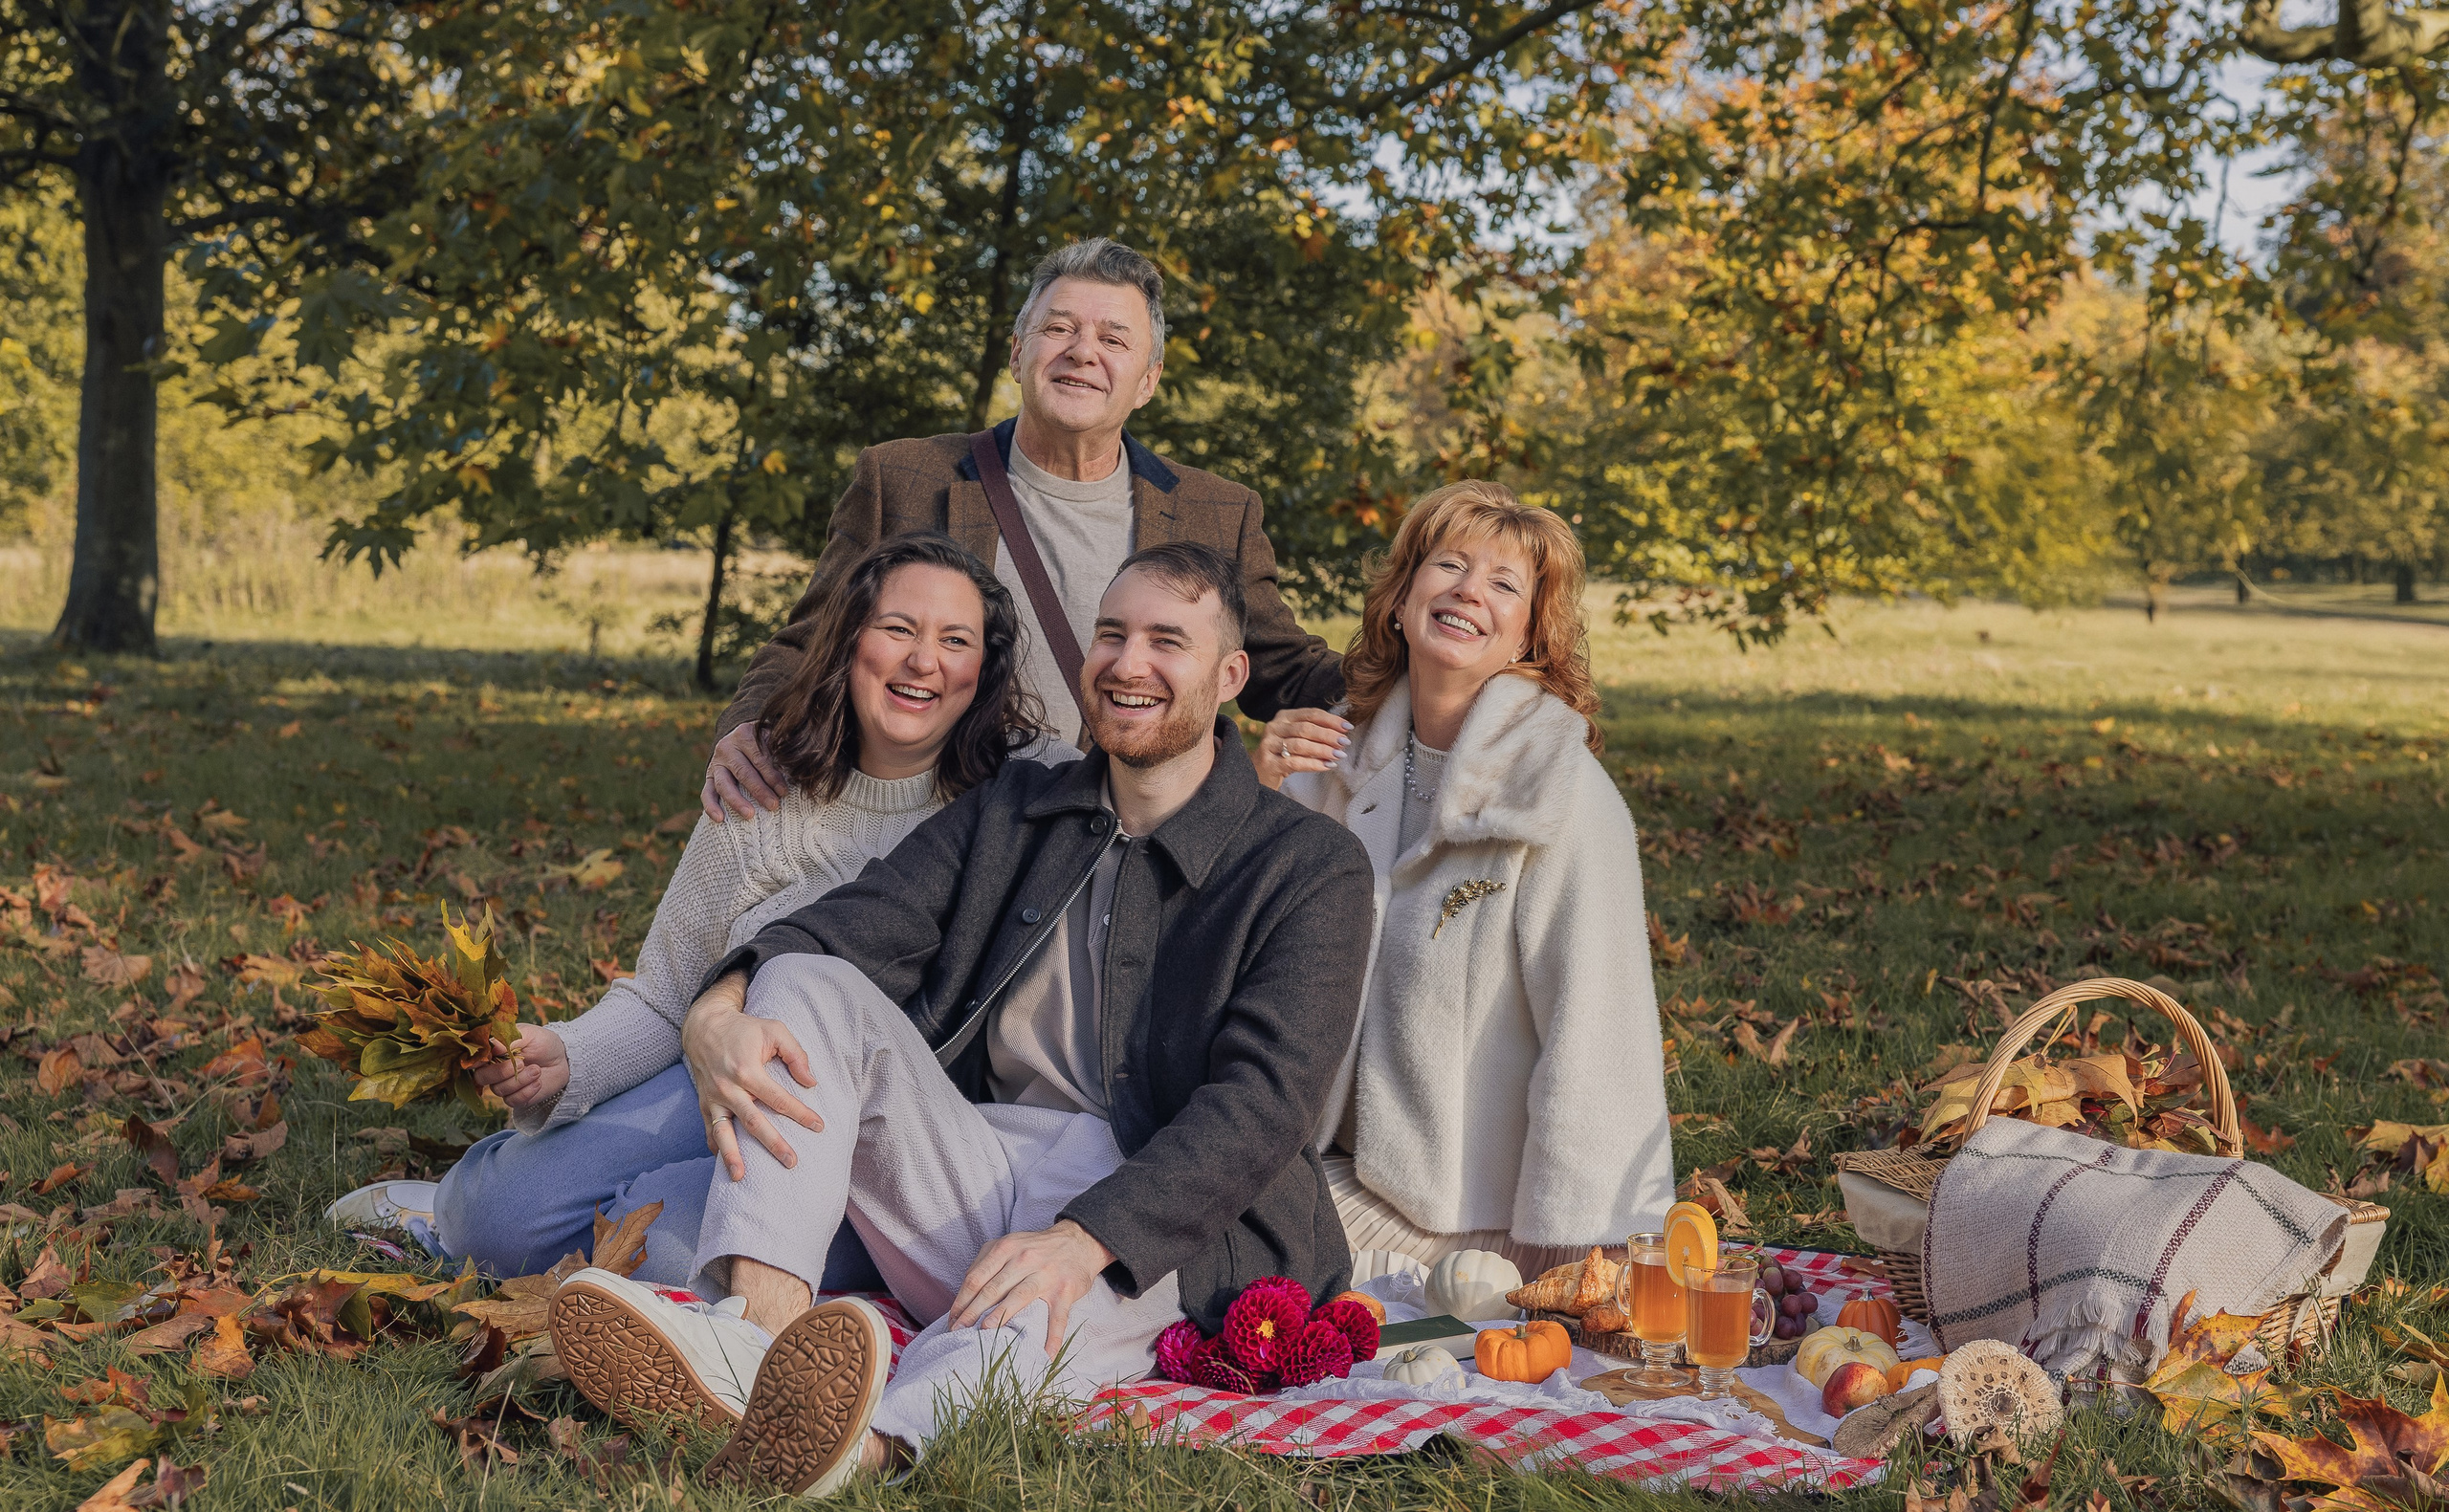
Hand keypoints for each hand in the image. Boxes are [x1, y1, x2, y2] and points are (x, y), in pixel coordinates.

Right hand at [473, 1025, 568, 1111]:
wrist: (563, 1058)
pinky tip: (538, 1082)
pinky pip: (512, 1101)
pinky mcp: (516, 1098)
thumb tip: (492, 1047)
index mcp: (492, 1052)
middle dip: (500, 1072)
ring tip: (537, 1069)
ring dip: (520, 1080)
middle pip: (481, 1078)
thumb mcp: (528, 1034)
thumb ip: (508, 1040)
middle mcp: (493, 1070)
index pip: (474, 1059)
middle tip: (522, 1063)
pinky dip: (526, 1092)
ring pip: (499, 1090)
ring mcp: (504, 1085)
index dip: (477, 1061)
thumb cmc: (542, 1042)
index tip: (488, 1058)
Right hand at [680, 971, 823, 1178]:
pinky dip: (716, 1147)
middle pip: (754, 1123)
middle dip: (774, 1144)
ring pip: (724, 1132)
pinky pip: (709, 1130)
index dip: (800, 1114)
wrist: (704, 1027)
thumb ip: (796, 1054)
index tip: (818, 1126)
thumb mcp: (774, 1030)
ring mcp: (713, 1098)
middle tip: (792, 1162)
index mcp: (747, 1071)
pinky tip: (724, 1164)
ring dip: (732, 1156)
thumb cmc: (745, 1029)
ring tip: (741, 1177)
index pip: (778, 1099)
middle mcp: (728, 1088)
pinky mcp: (703, 1103)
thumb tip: (811, 1082)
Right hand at [702, 723, 785, 820]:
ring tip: (750, 815)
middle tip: (773, 806)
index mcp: (745, 735)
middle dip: (759, 790)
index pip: (760, 758)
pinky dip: (711, 807)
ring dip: (736, 801)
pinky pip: (707, 793)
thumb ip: (782, 746)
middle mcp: (727, 747)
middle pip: (743, 772)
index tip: (784, 791)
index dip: (772, 775)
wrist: (740, 737)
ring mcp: (716, 763)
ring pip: (723, 783)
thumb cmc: (765, 741)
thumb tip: (799, 760)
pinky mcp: (709, 777)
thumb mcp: (772, 737)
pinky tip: (719, 819)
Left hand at [949, 1219, 1115, 1356]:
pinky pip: (1057, 1317)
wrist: (1078, 1242)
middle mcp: (1025, 1259)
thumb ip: (986, 1262)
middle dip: (972, 1313)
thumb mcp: (1009, 1243)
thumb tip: (964, 1293)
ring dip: (1000, 1318)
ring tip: (984, 1335)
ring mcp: (1046, 1275)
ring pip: (1019, 1298)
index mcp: (1006, 1248)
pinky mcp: (1065, 1290)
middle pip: (992, 1289)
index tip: (952, 1320)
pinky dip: (1052, 1338)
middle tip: (957, 1333)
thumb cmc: (1036, 1248)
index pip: (976, 1277)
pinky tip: (1046, 1355)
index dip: (961, 1301)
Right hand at [1252, 708, 1349, 789]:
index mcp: (1283, 717)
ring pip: (1301, 745)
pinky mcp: (1268, 762)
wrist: (1258, 774)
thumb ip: (1315, 732)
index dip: (1330, 720)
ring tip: (1339, 755)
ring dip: (1323, 750)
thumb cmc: (1283, 755)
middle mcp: (1274, 727)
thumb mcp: (1297, 738)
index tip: (1348, 727)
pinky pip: (1295, 762)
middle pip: (1306, 728)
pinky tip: (1327, 766)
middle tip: (1345, 742)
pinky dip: (1313, 764)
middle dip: (1328, 735)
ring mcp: (1269, 745)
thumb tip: (1342, 733)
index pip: (1310, 714)